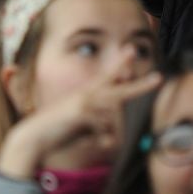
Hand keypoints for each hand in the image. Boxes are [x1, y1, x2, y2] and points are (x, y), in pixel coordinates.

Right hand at [0, 58, 160, 177]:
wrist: (33, 137)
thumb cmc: (56, 133)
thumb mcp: (80, 126)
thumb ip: (97, 125)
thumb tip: (113, 136)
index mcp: (87, 94)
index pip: (108, 76)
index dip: (121, 64)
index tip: (132, 50)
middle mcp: (88, 94)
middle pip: (121, 89)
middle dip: (141, 86)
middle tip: (159, 79)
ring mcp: (85, 102)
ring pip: (114, 117)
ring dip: (109, 134)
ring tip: (95, 139)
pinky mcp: (82, 112)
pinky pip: (104, 129)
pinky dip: (100, 140)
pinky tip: (90, 142)